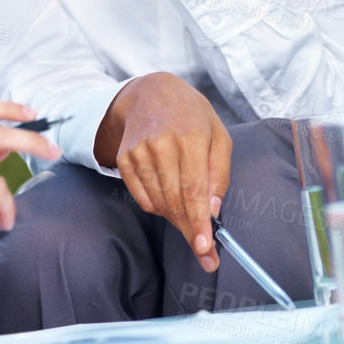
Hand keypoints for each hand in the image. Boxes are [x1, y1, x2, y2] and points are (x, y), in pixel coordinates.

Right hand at [94, 73, 231, 272]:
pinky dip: (157, 206)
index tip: (204, 248)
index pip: (193, 190)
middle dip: (190, 229)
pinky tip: (168, 195)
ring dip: (175, 216)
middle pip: (175, 201)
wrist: (152, 93)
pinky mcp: (124, 159)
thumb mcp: (218, 136)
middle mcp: (161, 143)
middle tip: (203, 250)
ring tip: (188, 211)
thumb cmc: (192, 116)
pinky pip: (142, 198)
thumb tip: (213, 211)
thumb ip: (219, 174)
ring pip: (158, 203)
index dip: (198, 222)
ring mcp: (138, 151)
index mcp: (190, 135)